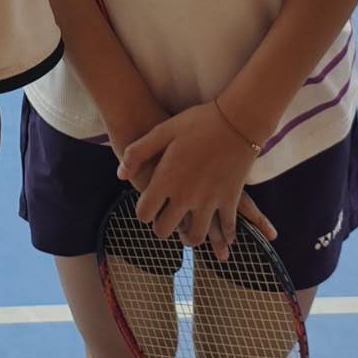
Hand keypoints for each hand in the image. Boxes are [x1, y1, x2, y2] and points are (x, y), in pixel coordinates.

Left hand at [118, 102, 276, 248]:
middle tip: (166, 219)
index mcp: (166, 179)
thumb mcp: (162, 130)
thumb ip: (138, 152)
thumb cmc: (198, 122)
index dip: (144, 212)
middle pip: (164, 230)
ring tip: (188, 231)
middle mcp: (185, 196)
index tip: (149, 206)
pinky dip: (224, 235)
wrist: (237, 120)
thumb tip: (120, 175)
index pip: (144, 213)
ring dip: (190, 236)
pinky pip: (226, 228)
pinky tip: (222, 236)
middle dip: (162, 227)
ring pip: (195, 237)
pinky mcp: (230, 200)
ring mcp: (209, 201)